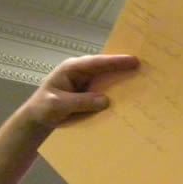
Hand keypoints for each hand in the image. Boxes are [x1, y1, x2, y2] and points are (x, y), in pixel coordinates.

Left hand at [21, 54, 139, 129]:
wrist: (36, 122)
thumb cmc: (42, 109)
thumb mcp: (58, 105)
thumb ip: (80, 102)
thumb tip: (106, 101)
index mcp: (72, 69)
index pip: (96, 63)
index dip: (115, 61)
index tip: (134, 61)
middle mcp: (81, 74)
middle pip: (105, 69)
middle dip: (123, 68)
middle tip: (146, 68)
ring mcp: (86, 85)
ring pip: (107, 82)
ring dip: (122, 84)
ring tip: (143, 84)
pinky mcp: (89, 98)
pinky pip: (104, 95)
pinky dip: (115, 98)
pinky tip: (129, 103)